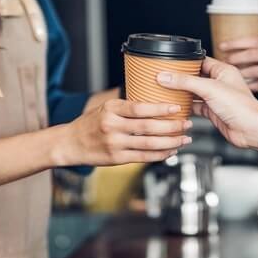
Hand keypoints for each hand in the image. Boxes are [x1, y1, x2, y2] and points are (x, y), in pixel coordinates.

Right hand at [60, 99, 191, 165]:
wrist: (70, 143)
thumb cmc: (90, 123)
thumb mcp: (105, 107)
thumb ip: (126, 106)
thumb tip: (154, 99)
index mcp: (111, 109)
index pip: (140, 108)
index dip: (160, 109)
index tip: (176, 108)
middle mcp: (112, 126)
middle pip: (148, 127)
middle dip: (172, 126)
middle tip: (187, 123)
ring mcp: (114, 144)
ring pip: (148, 144)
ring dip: (170, 142)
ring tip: (184, 139)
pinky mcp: (116, 159)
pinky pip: (143, 157)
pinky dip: (159, 154)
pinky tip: (170, 150)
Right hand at [156, 58, 257, 148]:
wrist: (251, 130)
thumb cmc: (241, 107)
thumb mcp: (209, 88)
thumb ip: (186, 82)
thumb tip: (166, 76)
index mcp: (223, 71)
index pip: (200, 60)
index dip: (186, 61)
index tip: (170, 63)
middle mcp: (220, 83)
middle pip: (195, 77)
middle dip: (181, 78)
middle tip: (165, 77)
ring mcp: (216, 98)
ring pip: (194, 92)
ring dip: (182, 93)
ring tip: (166, 90)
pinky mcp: (213, 112)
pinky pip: (196, 107)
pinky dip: (186, 107)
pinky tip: (177, 106)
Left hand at [220, 36, 257, 100]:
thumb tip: (244, 49)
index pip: (256, 40)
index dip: (237, 42)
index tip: (223, 45)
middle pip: (255, 54)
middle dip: (236, 57)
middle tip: (224, 61)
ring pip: (257, 71)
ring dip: (241, 73)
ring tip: (231, 74)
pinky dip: (251, 85)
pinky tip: (243, 86)